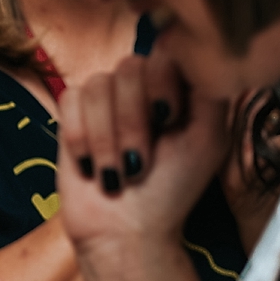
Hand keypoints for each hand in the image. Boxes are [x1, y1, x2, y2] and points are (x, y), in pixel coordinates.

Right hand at [57, 52, 227, 256]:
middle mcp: (141, 87)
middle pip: (130, 66)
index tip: (167, 119)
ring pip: (98, 86)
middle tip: (140, 160)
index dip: (162, 83)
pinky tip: (91, 164)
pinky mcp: (72, 115)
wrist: (125, 230)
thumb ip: (208, 89)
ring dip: (106, 138)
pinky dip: (81, 138)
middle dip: (132, 121)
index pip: (167, 50)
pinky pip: (70, 101)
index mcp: (178, 87)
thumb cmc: (170, 191)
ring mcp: (105, 99)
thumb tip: (197, 50)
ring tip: (117, 169)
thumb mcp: (209, 139)